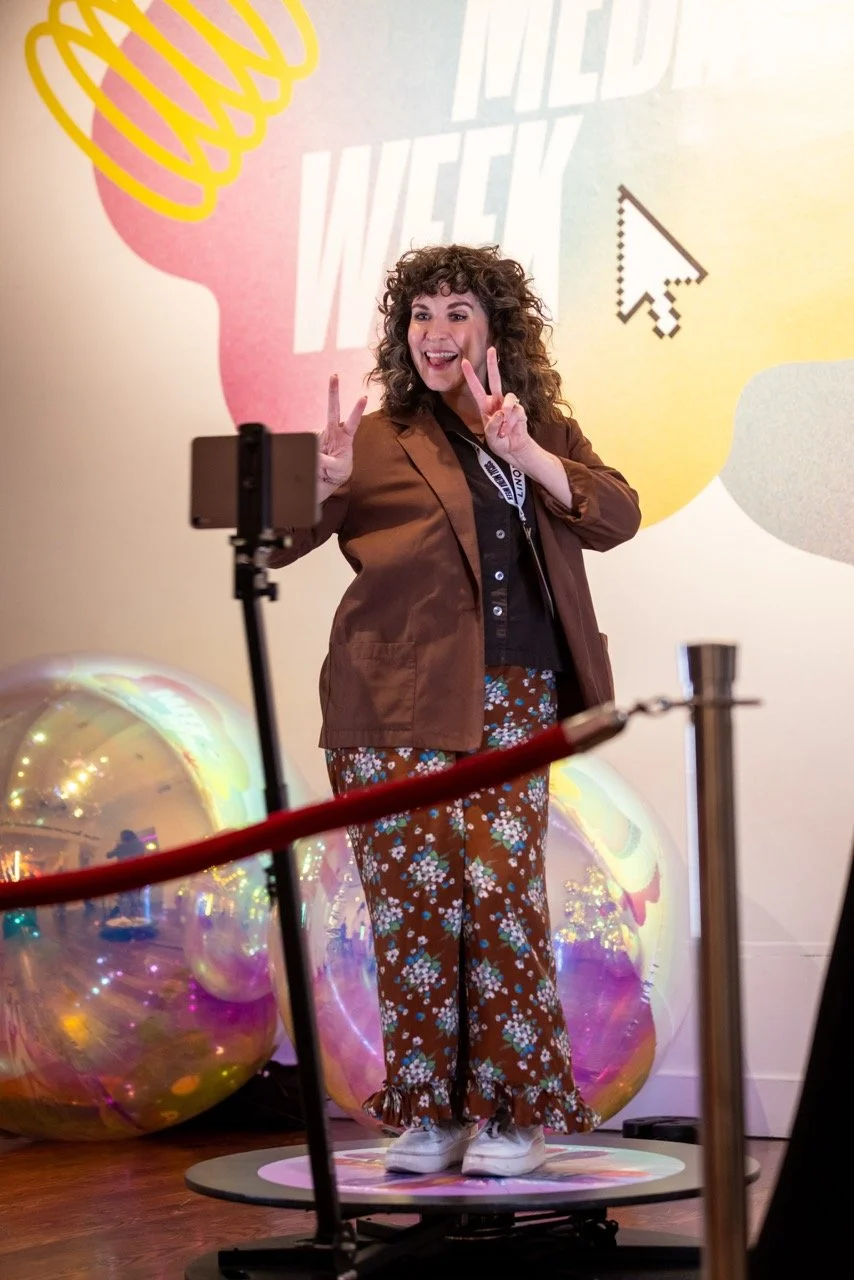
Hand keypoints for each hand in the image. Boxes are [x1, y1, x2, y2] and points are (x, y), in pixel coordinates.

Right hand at [318, 375, 366, 489]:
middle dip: (333, 392)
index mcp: (345, 436)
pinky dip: (307, 454)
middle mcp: (334, 431)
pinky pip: (306, 443)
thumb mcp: (336, 468)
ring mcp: (322, 434)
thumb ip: (326, 461)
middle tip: (334, 375)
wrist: (328, 477)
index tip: (364, 397)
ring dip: (314, 448)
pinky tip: (313, 463)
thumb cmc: (337, 471)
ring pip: (314, 433)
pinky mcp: (312, 439)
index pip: (353, 421)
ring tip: (321, 466)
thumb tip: (313, 454)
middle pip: (333, 409)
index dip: (357, 409)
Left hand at [461, 347, 533, 465]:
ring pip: (509, 397)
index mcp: (485, 406)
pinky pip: (517, 411)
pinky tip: (511, 430)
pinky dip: (513, 422)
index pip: (476, 388)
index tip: (465, 362)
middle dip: (493, 364)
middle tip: (492, 349)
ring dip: (506, 413)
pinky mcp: (520, 410)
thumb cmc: (499, 442)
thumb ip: (493, 425)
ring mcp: (509, 405)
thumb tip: (501, 412)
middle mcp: (497, 401)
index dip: (470, 375)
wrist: (514, 450)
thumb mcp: (490, 437)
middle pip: (495, 379)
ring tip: (504, 429)